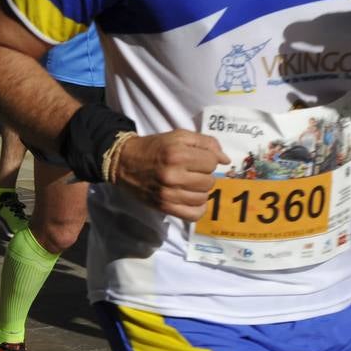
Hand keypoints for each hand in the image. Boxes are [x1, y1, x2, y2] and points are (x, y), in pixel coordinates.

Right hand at [113, 131, 228, 221]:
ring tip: (188, 183)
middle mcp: (172, 176)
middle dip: (203, 175)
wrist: (124, 162)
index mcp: (177, 155)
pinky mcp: (164, 207)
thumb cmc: (154, 147)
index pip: (212, 162)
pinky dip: (197, 208)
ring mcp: (168, 194)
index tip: (196, 158)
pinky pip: (194, 214)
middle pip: (209, 181)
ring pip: (203, 198)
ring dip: (199, 190)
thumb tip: (226, 160)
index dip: (207, 159)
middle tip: (190, 171)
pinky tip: (190, 198)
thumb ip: (206, 143)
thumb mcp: (179, 136)